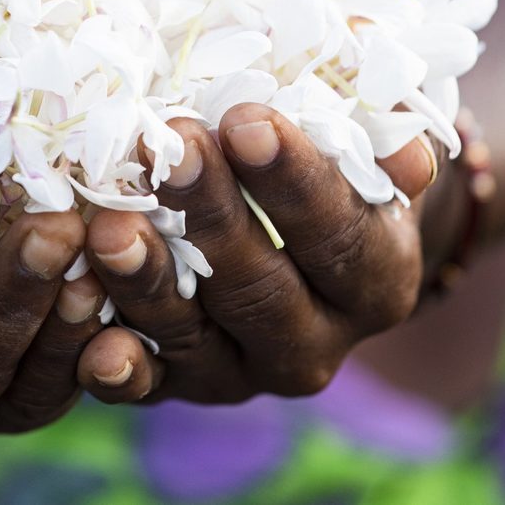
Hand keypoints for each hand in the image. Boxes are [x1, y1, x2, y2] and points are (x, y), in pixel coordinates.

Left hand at [74, 102, 443, 402]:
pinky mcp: (180, 385)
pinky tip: (95, 347)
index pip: (341, 236)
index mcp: (377, 282)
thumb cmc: (321, 165)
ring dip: (148, 283)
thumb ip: (376, 139)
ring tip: (111, 226)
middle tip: (172, 148)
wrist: (290, 239)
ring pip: (196, 337)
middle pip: (263, 290)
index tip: (247, 119)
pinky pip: (149, 386)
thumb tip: (409, 155)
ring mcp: (243, 372)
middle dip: (213, 217)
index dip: (295, 181)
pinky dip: (121, 370)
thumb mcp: (360, 144)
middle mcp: (316, 343)